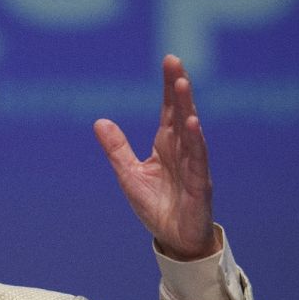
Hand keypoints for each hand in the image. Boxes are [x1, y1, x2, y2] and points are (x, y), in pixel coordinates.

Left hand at [93, 55, 218, 260]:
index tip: (169, 60)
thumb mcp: (129, 174)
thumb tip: (99, 121)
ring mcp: (193, 165)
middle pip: (181, 112)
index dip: (168, 86)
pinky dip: (196, 141)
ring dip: (187, 107)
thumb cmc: (157, 206)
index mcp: (167, 145)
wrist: (174, 239)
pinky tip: (194, 123)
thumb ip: (117, 148)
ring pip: (191, 130)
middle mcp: (182, 150)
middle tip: (174, 61)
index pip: (169, 109)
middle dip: (178, 87)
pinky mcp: (199, 184)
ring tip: (183, 84)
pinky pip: (198, 159)